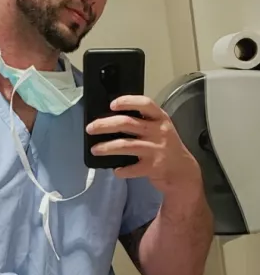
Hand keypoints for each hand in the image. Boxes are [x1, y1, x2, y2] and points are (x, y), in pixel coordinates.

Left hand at [86, 95, 201, 193]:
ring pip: (126, 145)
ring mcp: (156, 150)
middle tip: (90, 128)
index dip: (128, 101)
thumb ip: (143, 123)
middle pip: (127, 123)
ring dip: (107, 147)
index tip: (112, 104)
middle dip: (105, 125)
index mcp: (160, 119)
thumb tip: (112, 121)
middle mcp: (159, 132)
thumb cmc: (167, 148)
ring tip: (95, 149)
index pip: (145, 104)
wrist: (183, 172)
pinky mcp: (153, 167)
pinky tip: (116, 170)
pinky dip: (122, 170)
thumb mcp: (160, 129)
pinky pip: (133, 168)